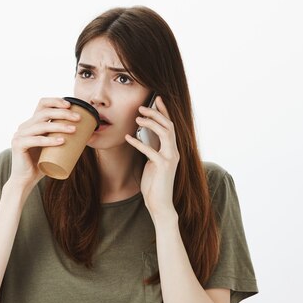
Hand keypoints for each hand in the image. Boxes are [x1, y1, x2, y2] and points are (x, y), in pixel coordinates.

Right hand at [9, 97, 80, 189]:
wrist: (25, 180)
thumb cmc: (42, 164)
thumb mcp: (53, 147)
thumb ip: (62, 138)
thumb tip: (87, 133)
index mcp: (32, 123)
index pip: (42, 104)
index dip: (55, 101)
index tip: (70, 105)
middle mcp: (24, 126)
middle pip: (44, 113)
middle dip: (63, 113)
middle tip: (78, 118)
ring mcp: (19, 135)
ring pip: (41, 125)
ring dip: (59, 126)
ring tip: (74, 129)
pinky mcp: (18, 145)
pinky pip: (35, 140)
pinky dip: (49, 140)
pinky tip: (61, 141)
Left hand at [124, 95, 179, 219]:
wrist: (160, 203)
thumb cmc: (154, 184)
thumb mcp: (152, 162)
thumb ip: (151, 149)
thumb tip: (142, 135)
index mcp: (172, 150)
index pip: (170, 125)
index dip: (164, 111)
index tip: (156, 99)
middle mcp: (174, 152)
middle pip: (169, 125)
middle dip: (156, 113)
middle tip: (142, 106)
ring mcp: (170, 158)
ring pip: (165, 133)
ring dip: (151, 123)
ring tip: (137, 118)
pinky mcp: (163, 166)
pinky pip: (150, 150)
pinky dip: (138, 142)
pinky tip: (128, 137)